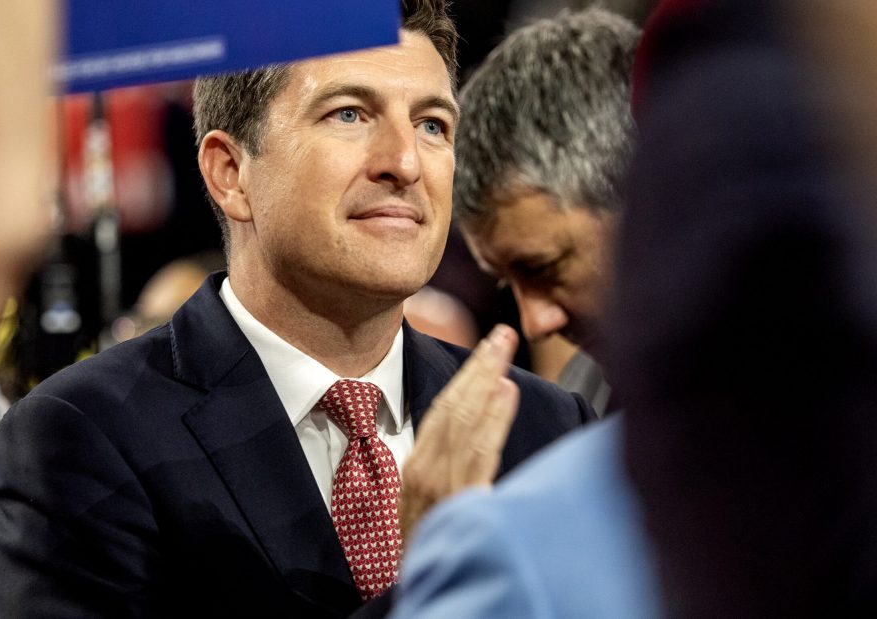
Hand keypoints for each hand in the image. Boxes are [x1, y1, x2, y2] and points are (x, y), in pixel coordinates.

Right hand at [399, 324, 520, 541]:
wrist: (416, 589)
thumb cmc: (425, 547)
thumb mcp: (427, 503)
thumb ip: (446, 465)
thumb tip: (474, 423)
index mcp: (416, 467)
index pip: (444, 410)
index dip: (466, 376)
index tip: (486, 347)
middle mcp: (426, 469)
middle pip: (456, 406)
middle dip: (479, 365)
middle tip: (501, 332)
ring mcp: (442, 484)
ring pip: (466, 420)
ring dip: (487, 379)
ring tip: (504, 349)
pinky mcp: (461, 501)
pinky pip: (480, 451)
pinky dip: (493, 417)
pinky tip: (505, 392)